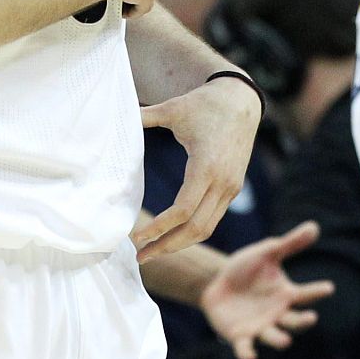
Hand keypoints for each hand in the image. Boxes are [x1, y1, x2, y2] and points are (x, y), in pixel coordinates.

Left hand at [133, 75, 261, 259]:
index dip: (159, 227)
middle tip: (140, 257)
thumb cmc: (204, 104)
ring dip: (180, 243)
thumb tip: (118, 112)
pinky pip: (213, 218)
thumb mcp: (172, 108)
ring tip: (153, 251)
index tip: (137, 237)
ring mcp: (230, 188)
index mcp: (205, 166)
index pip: (183, 210)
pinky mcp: (232, 189)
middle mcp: (222, 182)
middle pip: (196, 228)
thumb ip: (145, 116)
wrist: (241, 101)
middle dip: (167, 245)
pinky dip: (193, 231)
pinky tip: (172, 235)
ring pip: (207, 228)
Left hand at [199, 221, 334, 358]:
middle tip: (311, 317)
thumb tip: (314, 226)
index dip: (317, 291)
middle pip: (294, 321)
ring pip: (273, 337)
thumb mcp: (266, 253)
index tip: (328, 287)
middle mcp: (277, 314)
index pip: (306, 294)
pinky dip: (247, 353)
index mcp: (286, 295)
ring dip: (280, 340)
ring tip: (285, 340)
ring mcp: (260, 327)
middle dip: (303, 321)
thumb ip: (290, 244)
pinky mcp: (240, 337)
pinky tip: (248, 356)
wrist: (216, 282)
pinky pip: (245, 348)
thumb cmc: (246, 269)